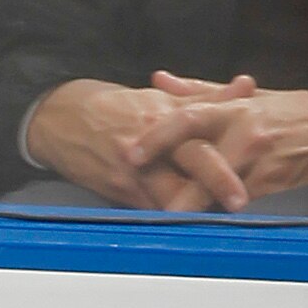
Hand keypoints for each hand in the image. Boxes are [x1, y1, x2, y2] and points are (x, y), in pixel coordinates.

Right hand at [23, 76, 248, 209]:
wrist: (61, 119)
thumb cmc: (116, 108)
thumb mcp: (160, 97)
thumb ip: (206, 97)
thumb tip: (246, 86)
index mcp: (163, 116)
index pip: (200, 137)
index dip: (224, 159)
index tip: (247, 174)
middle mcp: (149, 145)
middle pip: (187, 167)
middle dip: (214, 185)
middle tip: (239, 201)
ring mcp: (131, 172)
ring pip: (169, 197)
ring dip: (194, 208)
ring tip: (216, 217)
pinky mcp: (117, 191)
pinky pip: (150, 209)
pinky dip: (169, 215)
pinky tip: (185, 221)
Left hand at [122, 73, 307, 210]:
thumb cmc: (288, 112)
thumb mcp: (246, 96)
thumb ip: (198, 92)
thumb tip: (158, 80)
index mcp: (234, 110)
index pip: (189, 118)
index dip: (158, 137)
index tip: (131, 154)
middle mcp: (244, 137)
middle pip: (196, 164)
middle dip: (165, 185)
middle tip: (135, 197)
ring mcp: (256, 165)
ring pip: (211, 192)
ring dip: (184, 207)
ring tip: (154, 219)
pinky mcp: (267, 188)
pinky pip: (228, 205)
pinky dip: (207, 214)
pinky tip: (187, 226)